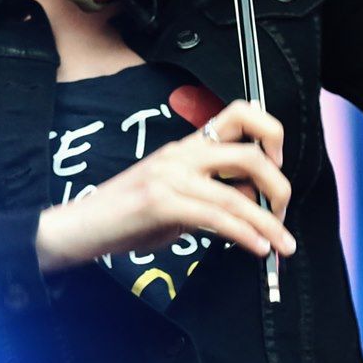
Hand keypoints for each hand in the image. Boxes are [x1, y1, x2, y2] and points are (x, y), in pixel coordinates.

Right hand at [35, 100, 294, 274]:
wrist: (79, 228)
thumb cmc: (127, 216)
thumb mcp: (176, 199)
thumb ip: (212, 195)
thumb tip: (254, 205)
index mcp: (186, 147)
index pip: (237, 114)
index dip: (269, 133)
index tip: (279, 164)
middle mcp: (181, 154)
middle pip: (247, 153)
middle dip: (278, 185)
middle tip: (283, 212)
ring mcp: (170, 176)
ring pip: (236, 194)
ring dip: (268, 223)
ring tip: (282, 245)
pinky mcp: (161, 203)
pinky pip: (216, 217)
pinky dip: (244, 235)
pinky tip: (257, 248)